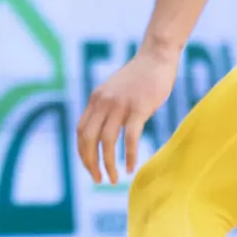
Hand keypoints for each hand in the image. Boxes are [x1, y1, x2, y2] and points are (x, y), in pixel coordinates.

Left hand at [77, 42, 177, 184]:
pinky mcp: (139, 108)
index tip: (90, 167)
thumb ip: (106, 108)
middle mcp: (103, 102)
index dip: (83, 152)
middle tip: (98, 179)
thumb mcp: (114, 91)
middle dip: (90, 163)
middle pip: (89, 139)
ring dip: (108, 164)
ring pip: (107, 141)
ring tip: (113, 179)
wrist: (156, 57)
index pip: (80, 131)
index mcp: (96, 99)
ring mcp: (120, 104)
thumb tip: (103, 134)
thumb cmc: (139, 77)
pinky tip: (130, 168)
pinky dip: (129, 156)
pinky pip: (130, 137)